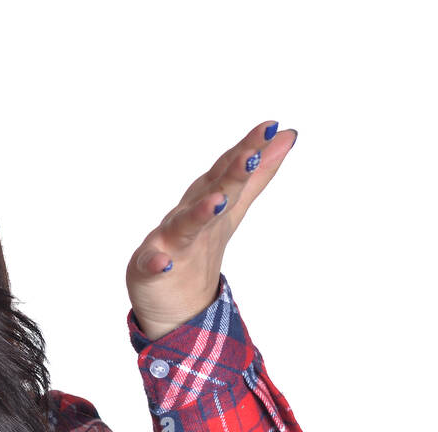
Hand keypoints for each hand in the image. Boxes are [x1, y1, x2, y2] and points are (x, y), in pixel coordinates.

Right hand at [124, 120, 297, 338]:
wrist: (169, 300)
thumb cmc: (197, 244)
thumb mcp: (231, 206)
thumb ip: (257, 174)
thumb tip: (287, 135)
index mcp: (206, 199)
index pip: (228, 170)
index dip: (248, 148)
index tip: (271, 126)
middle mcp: (188, 215)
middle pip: (211, 192)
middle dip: (230, 174)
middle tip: (250, 154)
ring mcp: (168, 241)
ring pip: (184, 225)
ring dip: (198, 214)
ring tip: (217, 202)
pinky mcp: (150, 270)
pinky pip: (151, 266)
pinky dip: (156, 264)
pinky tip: (163, 263)